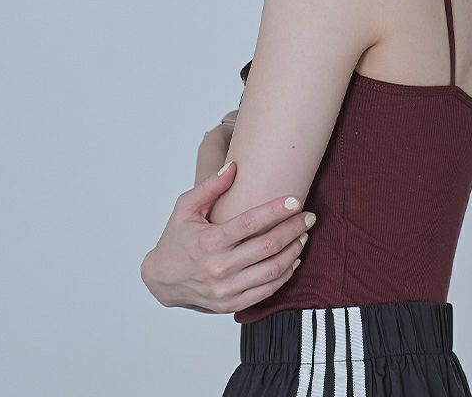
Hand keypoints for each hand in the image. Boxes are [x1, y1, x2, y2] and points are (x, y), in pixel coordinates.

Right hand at [140, 160, 315, 313]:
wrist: (162, 279)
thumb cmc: (176, 238)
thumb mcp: (186, 207)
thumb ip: (210, 186)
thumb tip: (234, 166)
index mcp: (209, 241)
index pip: (250, 223)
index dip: (276, 210)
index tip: (296, 200)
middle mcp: (218, 267)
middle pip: (267, 246)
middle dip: (293, 229)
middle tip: (309, 216)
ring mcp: (226, 290)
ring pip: (271, 270)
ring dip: (293, 251)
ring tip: (304, 235)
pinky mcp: (230, 304)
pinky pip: (266, 291)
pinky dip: (284, 275)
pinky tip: (293, 259)